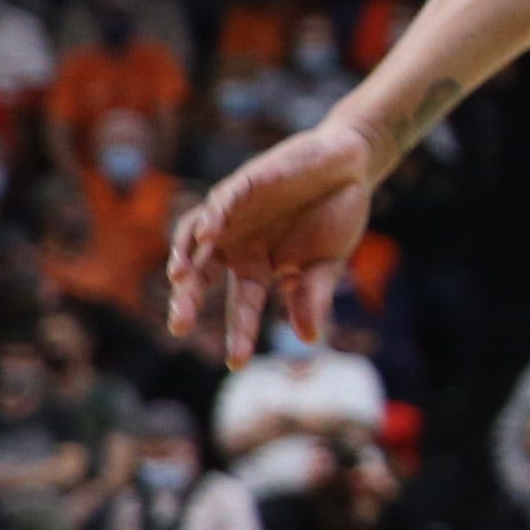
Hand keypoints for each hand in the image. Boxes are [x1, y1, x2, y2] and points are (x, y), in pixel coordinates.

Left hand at [168, 118, 375, 368]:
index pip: (241, 305)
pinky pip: (219, 203)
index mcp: (255, 266)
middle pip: (201, 275)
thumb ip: (312, 296)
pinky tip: (208, 236)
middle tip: (179, 326)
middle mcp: (236, 242)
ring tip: (179, 279)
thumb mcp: (326, 263)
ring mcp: (235, 214)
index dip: (239, 333)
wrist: (350, 166)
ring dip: (185, 257)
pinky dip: (211, 219)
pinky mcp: (243, 185)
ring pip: (196, 238)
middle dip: (187, 300)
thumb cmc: (336, 214)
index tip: (237, 363)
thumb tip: (307, 339)